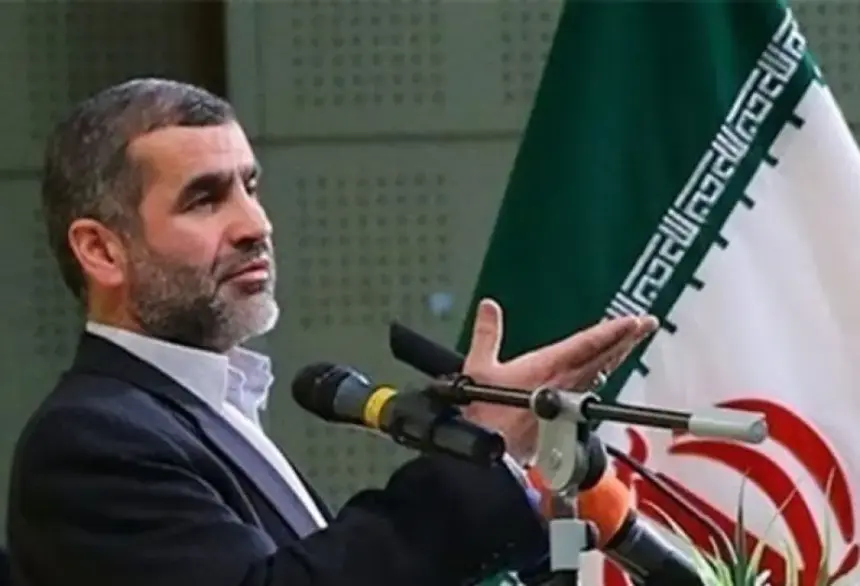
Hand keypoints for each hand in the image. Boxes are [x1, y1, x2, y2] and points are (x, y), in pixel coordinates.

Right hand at [461, 298, 657, 462]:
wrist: (492, 454)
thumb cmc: (486, 416)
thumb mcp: (478, 368)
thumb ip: (486, 334)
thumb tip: (489, 307)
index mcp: (548, 368)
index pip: (588, 344)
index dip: (613, 331)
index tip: (635, 321)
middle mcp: (564, 382)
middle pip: (603, 357)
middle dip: (626, 339)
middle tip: (647, 324)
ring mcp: (568, 399)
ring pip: (600, 371)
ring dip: (618, 354)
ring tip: (633, 339)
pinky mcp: (566, 412)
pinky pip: (591, 386)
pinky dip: (603, 371)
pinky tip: (606, 368)